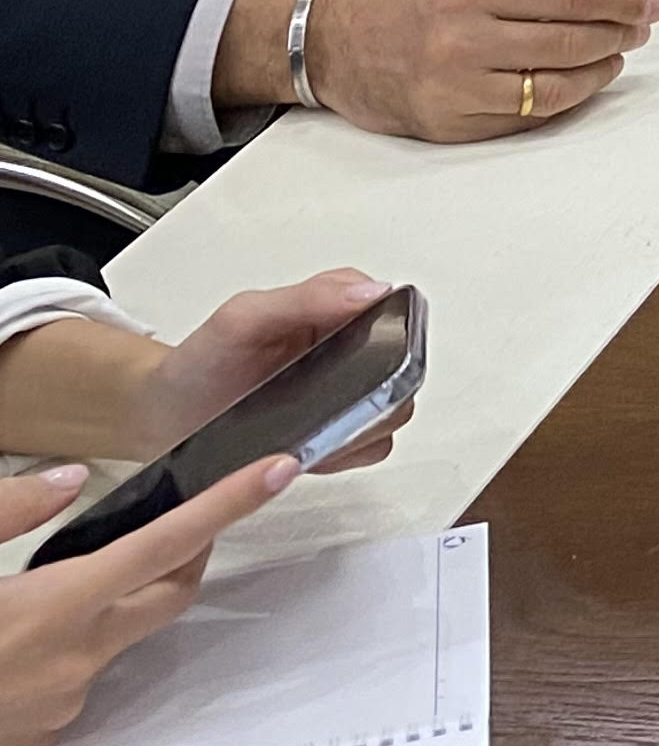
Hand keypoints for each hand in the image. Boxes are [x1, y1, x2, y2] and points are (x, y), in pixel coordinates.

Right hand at [0, 454, 300, 745]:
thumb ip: (6, 514)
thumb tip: (66, 480)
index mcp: (57, 606)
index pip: (168, 544)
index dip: (230, 503)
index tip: (278, 470)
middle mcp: (77, 657)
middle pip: (167, 592)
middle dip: (187, 553)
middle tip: (178, 522)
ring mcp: (65, 702)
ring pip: (113, 637)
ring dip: (98, 609)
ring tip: (27, 601)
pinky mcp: (46, 734)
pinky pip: (74, 680)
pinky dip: (59, 653)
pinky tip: (8, 648)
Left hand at [125, 275, 410, 469]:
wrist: (166, 416)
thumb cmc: (201, 363)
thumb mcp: (244, 319)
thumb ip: (306, 299)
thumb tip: (374, 293)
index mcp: (337, 311)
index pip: (397, 312)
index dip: (390, 336)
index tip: (360, 357)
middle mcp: (350, 351)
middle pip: (406, 367)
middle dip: (378, 389)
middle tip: (332, 399)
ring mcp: (345, 396)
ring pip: (394, 410)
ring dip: (365, 424)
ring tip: (316, 427)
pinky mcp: (335, 436)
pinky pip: (371, 447)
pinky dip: (351, 452)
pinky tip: (314, 448)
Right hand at [226, 0, 658, 138]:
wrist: (339, 39)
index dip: (622, 0)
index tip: (650, 3)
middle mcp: (462, 36)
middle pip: (568, 41)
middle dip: (618, 35)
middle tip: (638, 29)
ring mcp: (455, 85)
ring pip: (553, 88)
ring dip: (598, 73)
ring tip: (613, 55)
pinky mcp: (450, 123)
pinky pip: (524, 119)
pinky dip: (561, 102)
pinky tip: (575, 82)